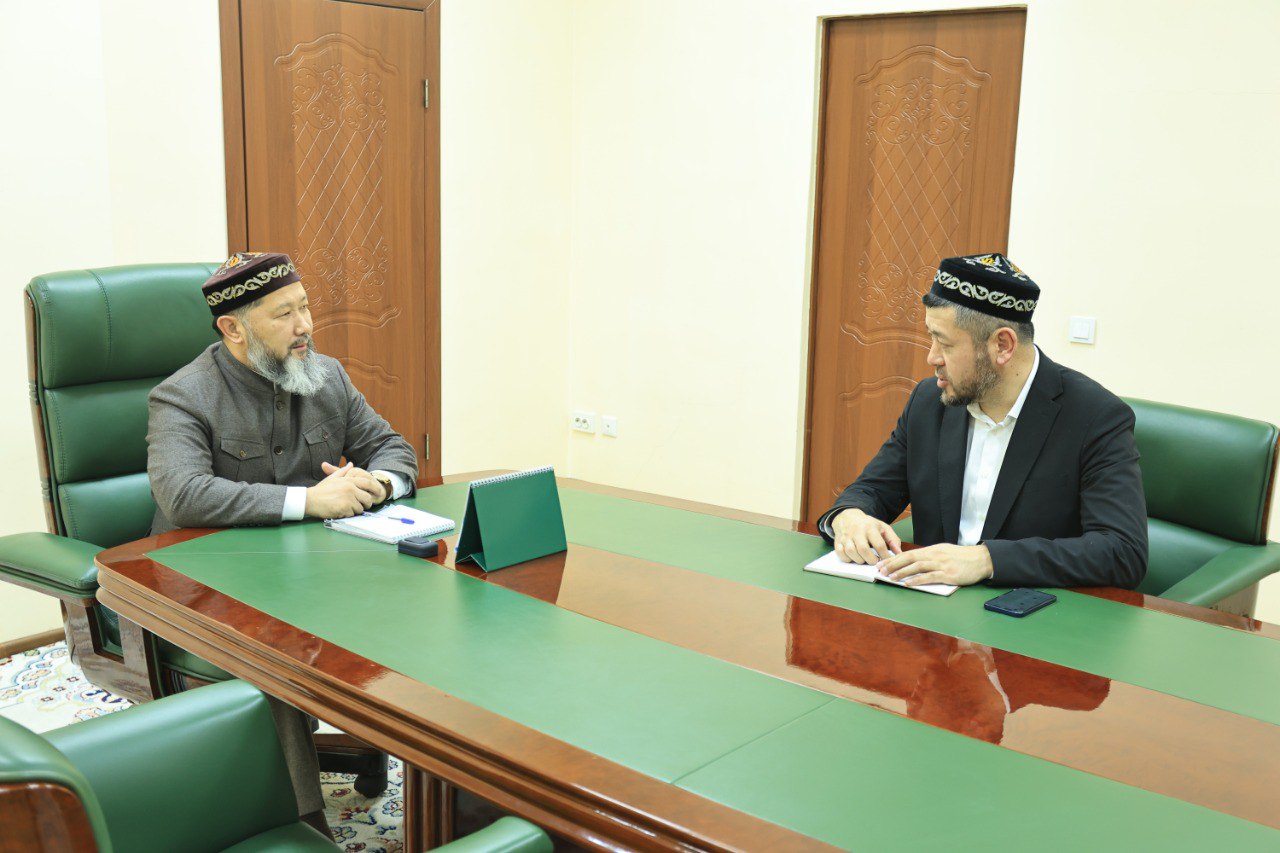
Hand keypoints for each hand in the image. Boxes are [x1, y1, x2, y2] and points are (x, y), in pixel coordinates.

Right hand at [305, 462, 374, 518]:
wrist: (310, 500)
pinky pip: (352, 514)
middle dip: (365, 504)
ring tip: (344, 508)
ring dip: (354, 510)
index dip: (375, 489)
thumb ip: (343, 471)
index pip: (368, 483)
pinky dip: (347, 515)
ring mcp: (348, 498)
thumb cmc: (321, 490)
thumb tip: (351, 464)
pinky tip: (339, 511)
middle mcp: (350, 488)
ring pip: (360, 508)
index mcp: (349, 480)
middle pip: (367, 498)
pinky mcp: (344, 508)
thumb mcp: (333, 478)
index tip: (379, 494)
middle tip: (359, 505)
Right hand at [831, 508, 901, 563]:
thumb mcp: (883, 528)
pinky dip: (847, 559)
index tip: (888, 561)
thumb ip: (893, 540)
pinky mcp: (837, 541)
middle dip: (871, 559)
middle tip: (875, 562)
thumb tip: (899, 553)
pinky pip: (841, 554)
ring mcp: (846, 536)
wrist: (848, 517)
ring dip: (859, 560)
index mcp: (870, 527)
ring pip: (851, 552)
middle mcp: (857, 531)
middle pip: (863, 549)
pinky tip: (854, 558)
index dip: (885, 555)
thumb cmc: (868, 525)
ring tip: (865, 559)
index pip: (879, 544)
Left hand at [877, 543, 993, 586]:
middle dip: (893, 564)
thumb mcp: (944, 552)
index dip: (894, 558)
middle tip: (881, 570)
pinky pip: (930, 577)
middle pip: (909, 558)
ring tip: (891, 577)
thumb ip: (930, 557)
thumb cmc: (963, 558)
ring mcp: (941, 565)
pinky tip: (908, 583)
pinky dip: (917, 580)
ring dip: (902, 572)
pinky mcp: (949, 575)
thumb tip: (915, 562)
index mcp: (932, 550)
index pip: (909, 553)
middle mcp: (935, 555)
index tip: (882, 563)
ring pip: (917, 566)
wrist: (982, 559)